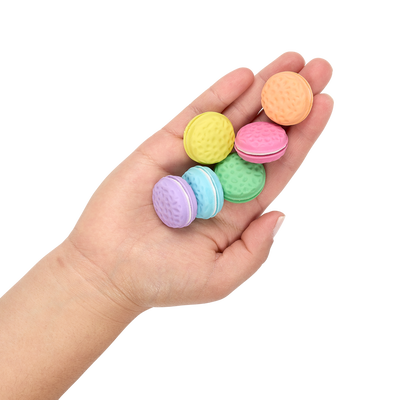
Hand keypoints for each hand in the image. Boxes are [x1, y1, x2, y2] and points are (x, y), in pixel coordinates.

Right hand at [64, 48, 336, 312]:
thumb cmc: (165, 282)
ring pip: (234, 116)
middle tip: (322, 66)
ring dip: (263, 86)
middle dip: (293, 100)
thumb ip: (257, 249)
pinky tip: (245, 74)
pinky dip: (218, 94)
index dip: (306, 135)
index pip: (280, 164)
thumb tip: (284, 212)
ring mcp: (192, 158)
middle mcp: (221, 177)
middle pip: (263, 132)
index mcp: (240, 206)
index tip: (329, 102)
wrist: (108, 273)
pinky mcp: (162, 146)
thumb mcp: (222, 279)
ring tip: (294, 57)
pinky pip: (194, 115)